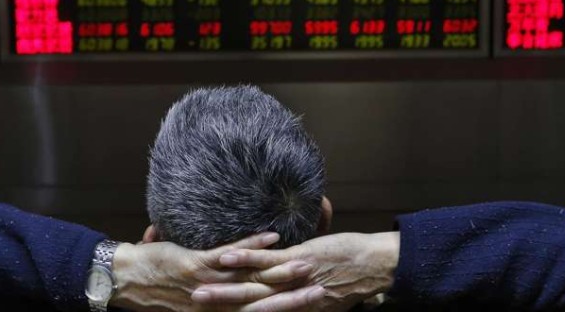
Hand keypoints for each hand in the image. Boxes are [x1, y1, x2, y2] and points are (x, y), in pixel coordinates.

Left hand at [111, 232, 325, 311]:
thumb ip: (213, 292)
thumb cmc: (155, 288)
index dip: (289, 311)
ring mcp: (209, 283)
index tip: (314, 306)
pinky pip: (230, 254)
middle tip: (324, 290)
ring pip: (253, 280)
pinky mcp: (197, 263)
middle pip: (265, 301)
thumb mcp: (189, 302)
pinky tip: (274, 237)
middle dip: (297, 296)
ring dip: (283, 270)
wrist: (124, 281)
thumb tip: (231, 284)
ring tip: (309, 264)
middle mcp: (219, 303)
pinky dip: (254, 245)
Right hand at [191, 232, 399, 311]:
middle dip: (215, 308)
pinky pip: (266, 262)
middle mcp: (288, 300)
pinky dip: (244, 258)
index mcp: (292, 310)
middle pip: (244, 308)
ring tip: (196, 289)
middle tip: (190, 306)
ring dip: (221, 289)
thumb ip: (303, 303)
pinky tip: (224, 259)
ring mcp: (291, 280)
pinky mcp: (298, 260)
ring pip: (249, 286)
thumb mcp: (323, 303)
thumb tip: (289, 304)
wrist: (375, 271)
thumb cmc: (350, 282)